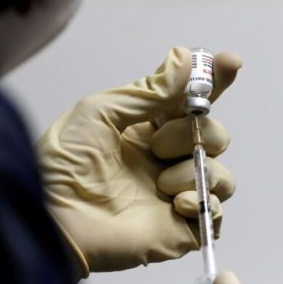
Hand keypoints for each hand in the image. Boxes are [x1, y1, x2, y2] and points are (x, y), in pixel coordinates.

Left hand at [37, 47, 241, 276]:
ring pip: (221, 173)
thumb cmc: (63, 163)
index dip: (215, 80)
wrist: (53, 219)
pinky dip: (203, 202)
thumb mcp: (100, 112)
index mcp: (149, 128)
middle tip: (156, 146)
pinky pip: (215, 210)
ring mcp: (176, 192)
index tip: (230, 61)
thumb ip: (148, 90)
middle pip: (215, 134)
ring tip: (160, 183)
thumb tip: (185, 56)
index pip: (194, 100)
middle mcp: (168, 158)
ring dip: (196, 170)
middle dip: (192, 133)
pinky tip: (175, 203)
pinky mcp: (181, 227)